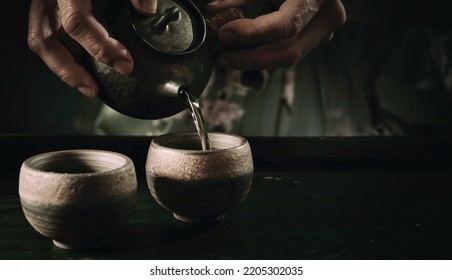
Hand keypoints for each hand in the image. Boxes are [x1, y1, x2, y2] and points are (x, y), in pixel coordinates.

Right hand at [27, 0, 157, 97]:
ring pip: (41, 39)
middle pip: (46, 38)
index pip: (76, 22)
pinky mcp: (47, 5)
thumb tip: (147, 10)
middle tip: (93, 89)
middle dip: (69, 69)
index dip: (100, 47)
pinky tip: (81, 68)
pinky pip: (46, 33)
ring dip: (62, 68)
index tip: (124, 63)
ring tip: (86, 87)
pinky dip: (63, 55)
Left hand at [206, 0, 345, 69]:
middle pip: (287, 52)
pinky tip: (244, 51)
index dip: (253, 34)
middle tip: (222, 59)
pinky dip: (263, 53)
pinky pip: (286, 52)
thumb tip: (211, 10)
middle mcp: (327, 18)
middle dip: (250, 59)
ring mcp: (325, 32)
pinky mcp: (316, 40)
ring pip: (286, 58)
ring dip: (254, 60)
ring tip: (228, 56)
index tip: (225, 34)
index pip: (286, 25)